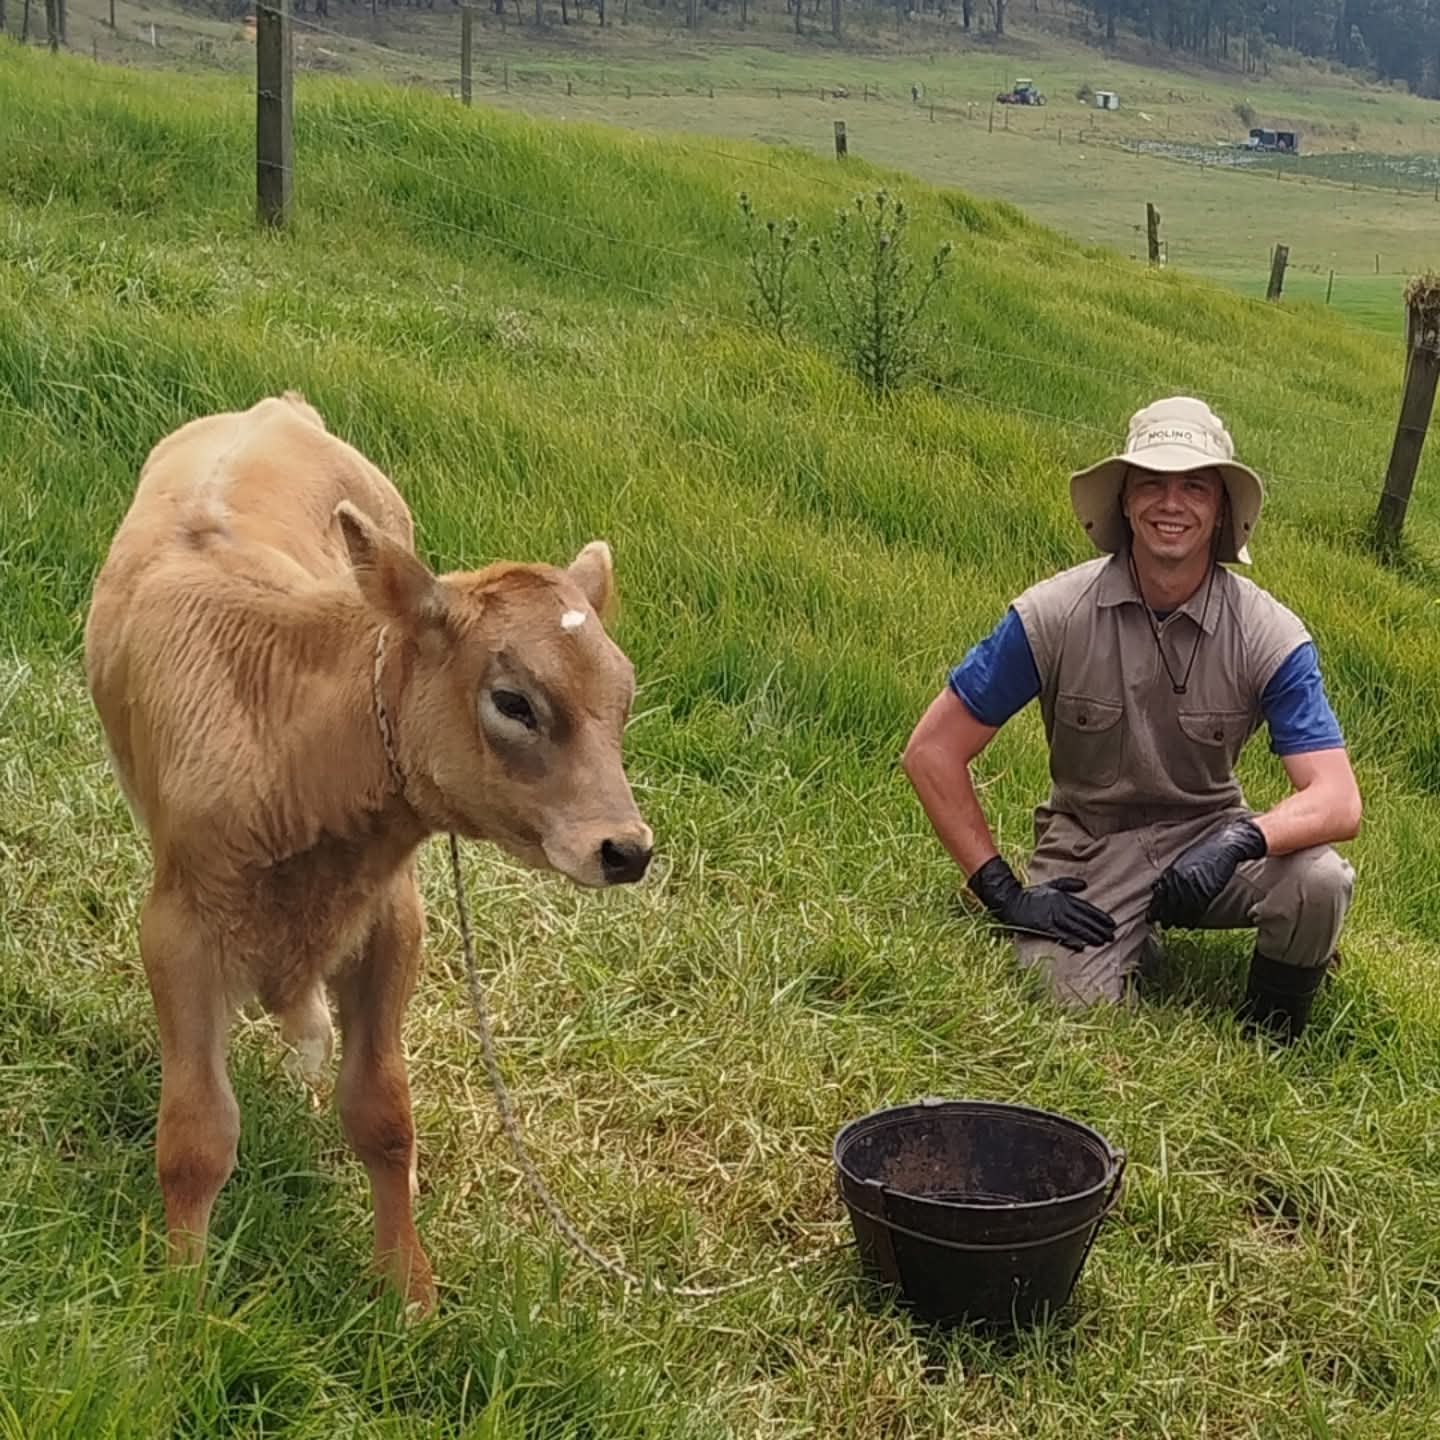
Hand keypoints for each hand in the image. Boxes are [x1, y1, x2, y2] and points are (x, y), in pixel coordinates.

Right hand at [967, 856, 1116, 952]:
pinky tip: (1083, 946)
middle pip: (1085, 919)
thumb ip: (1068, 884)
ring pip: (1077, 928)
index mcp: (1064, 897)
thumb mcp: (1051, 884)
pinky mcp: (1044, 927)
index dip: (1100, 916)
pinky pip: (1062, 935)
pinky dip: (1073, 941)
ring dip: (1091, 935)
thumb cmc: (1032, 894)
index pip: (1087, 908)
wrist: (1012, 901)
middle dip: (1100, 928)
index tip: (1112, 923)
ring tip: (1103, 941)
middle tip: (1112, 936)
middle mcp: (1061, 907)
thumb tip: (1085, 884)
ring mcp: (1053, 917)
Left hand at [1147, 818, 1266, 927]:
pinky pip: (1197, 910)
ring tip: (1174, 927)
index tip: (1150, 917)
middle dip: (1164, 917)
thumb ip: (1169, 874)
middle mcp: (1180, 880)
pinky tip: (1189, 925)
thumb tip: (1156, 887)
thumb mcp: (1181, 861)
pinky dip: (1192, 919)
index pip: (1159, 894)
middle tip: (1162, 925)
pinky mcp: (1208, 891)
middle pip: (1168, 904)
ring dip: (1177, 920)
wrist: (1223, 847)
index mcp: (1172, 872)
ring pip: (1182, 909)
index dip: (1154, 908)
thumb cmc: (1202, 853)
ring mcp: (1194, 886)